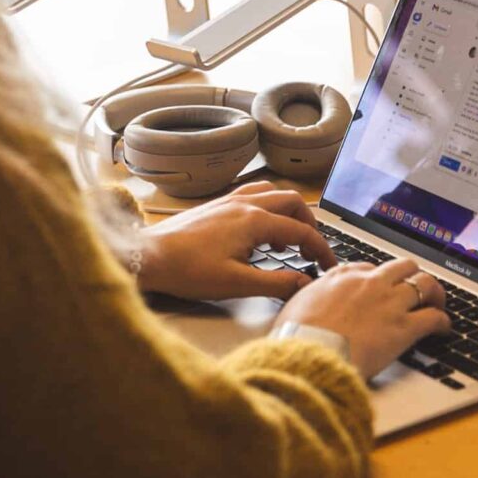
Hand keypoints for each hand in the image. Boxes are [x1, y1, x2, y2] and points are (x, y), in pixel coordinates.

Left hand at [136, 182, 336, 300]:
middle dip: (309, 225)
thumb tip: (305, 283)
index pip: (301, 231)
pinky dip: (267, 208)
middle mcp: (244, 204)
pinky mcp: (216, 205)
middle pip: (292, 203)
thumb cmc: (187, 270)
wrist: (148, 256)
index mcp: (254, 221)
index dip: (321, 249)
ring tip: (286, 240)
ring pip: (272, 194)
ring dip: (287, 212)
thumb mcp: (237, 283)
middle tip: (312, 249)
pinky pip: (252, 195)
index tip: (329, 265)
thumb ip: (276, 282)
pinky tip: (257, 231)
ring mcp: (229, 201)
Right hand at [276, 260, 448, 379]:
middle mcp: (370, 283)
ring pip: (425, 283)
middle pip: (403, 266)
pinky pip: (434, 317)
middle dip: (411, 275)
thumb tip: (303, 298)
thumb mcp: (294, 305)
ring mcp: (390, 303)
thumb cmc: (297, 335)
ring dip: (434, 293)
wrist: (310, 353)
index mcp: (342, 276)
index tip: (379, 288)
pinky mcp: (404, 327)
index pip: (368, 266)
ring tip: (436, 303)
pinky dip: (443, 322)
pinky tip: (443, 328)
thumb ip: (307, 297)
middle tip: (415, 288)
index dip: (377, 277)